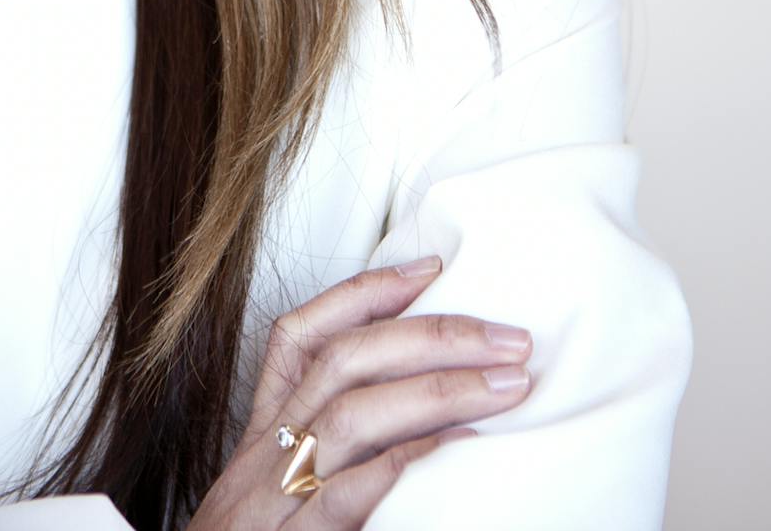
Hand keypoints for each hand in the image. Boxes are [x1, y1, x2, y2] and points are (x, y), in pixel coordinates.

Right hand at [185, 255, 532, 529]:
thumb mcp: (277, 501)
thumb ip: (334, 461)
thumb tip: (426, 424)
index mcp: (260, 441)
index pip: (299, 339)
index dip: (364, 294)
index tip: (430, 267)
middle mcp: (262, 459)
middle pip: (342, 363)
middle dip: (431, 335)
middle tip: (510, 337)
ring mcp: (271, 501)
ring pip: (350, 415)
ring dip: (437, 390)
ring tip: (507, 386)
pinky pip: (345, 494)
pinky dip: (404, 464)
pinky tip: (457, 450)